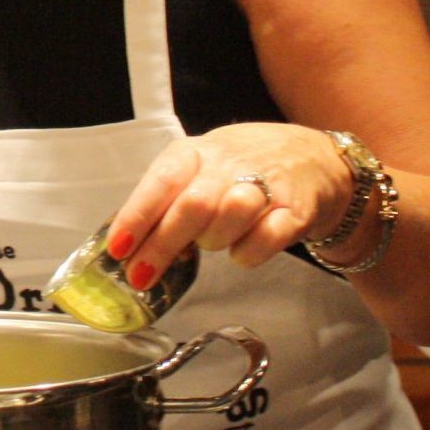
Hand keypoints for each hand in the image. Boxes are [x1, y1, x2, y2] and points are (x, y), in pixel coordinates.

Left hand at [103, 121, 354, 288]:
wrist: (311, 158)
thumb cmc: (238, 168)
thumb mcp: (196, 169)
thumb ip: (166, 200)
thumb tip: (127, 242)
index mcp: (194, 153)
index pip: (160, 182)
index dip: (136, 216)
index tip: (118, 249)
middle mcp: (228, 163)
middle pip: (192, 205)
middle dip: (161, 246)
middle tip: (140, 276)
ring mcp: (266, 185)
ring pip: (230, 215)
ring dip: (211, 240)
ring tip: (208, 243)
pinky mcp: (296, 210)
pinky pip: (267, 237)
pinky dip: (247, 253)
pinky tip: (241, 251)